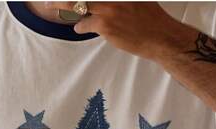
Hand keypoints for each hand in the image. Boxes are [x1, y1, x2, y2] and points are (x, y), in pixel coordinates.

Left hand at [45, 1, 181, 59]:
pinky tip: (79, 29)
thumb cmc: (152, 20)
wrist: (161, 37)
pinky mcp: (105, 24)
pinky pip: (85, 23)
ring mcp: (109, 7)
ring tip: (53, 5)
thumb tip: (109, 3)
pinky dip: (80, 27)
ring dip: (65, 6)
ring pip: (79, 4)